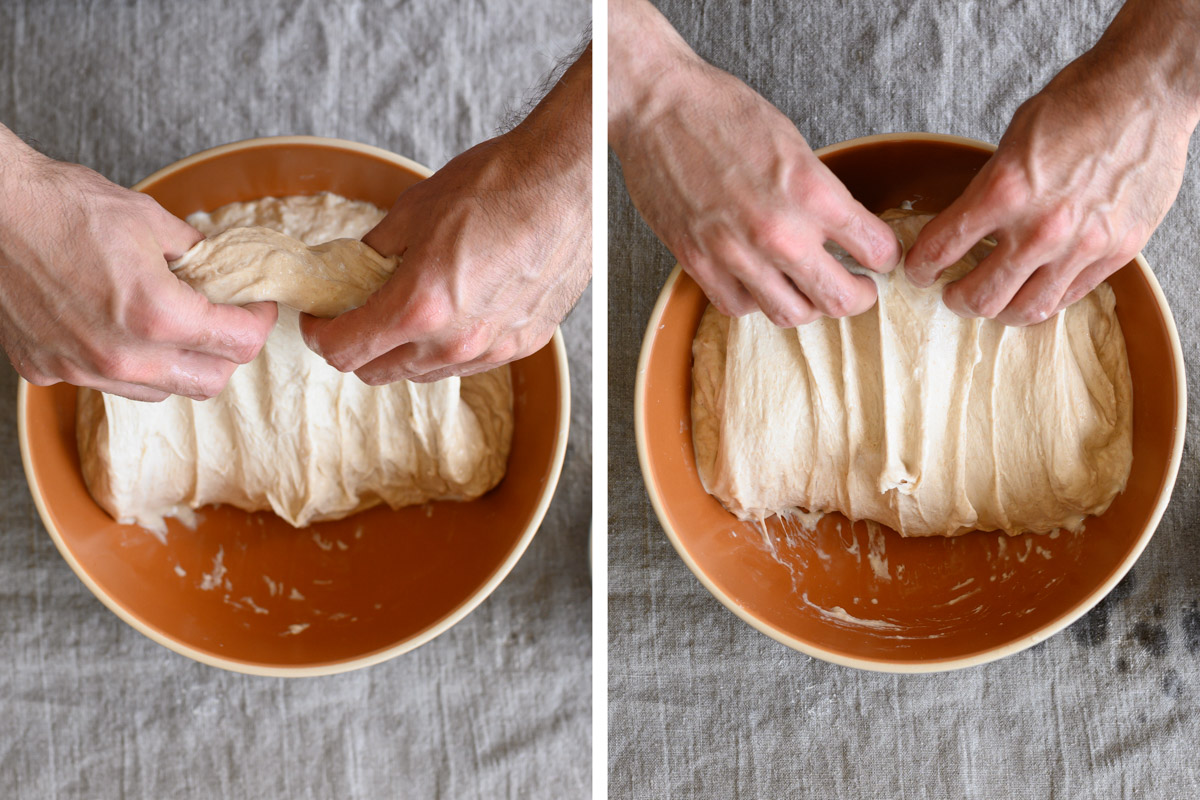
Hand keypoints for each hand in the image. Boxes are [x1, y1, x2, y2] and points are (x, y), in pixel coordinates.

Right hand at [0, 131, 277, 400]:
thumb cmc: (63, 206)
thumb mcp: (151, 220)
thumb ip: (196, 255)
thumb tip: (219, 270)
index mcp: (156, 314)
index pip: (239, 344)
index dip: (259, 322)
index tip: (258, 307)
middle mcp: (121, 354)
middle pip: (209, 382)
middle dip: (228, 353)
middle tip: (226, 322)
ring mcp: (81, 368)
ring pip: (160, 390)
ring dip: (179, 364)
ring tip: (174, 326)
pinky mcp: (47, 370)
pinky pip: (108, 382)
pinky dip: (127, 364)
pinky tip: (120, 329)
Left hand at [301, 48, 590, 383]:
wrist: (566, 180)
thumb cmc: (496, 185)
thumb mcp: (414, 209)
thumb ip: (376, 252)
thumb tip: (355, 271)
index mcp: (419, 307)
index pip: (345, 351)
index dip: (320, 336)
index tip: (320, 320)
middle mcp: (456, 342)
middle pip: (379, 372)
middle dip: (357, 346)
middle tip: (354, 315)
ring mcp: (493, 349)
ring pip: (424, 373)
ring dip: (403, 350)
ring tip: (406, 310)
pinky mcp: (524, 344)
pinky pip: (470, 363)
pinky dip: (448, 346)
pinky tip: (452, 311)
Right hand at [608, 0, 900, 326]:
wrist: (657, 108)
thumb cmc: (721, 113)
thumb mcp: (793, 144)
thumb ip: (820, 193)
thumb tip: (843, 228)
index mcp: (811, 191)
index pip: (875, 248)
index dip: (885, 255)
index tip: (880, 255)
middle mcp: (778, 231)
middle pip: (841, 298)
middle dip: (860, 296)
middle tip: (861, 288)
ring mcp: (735, 253)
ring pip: (792, 314)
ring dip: (811, 305)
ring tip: (811, 290)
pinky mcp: (698, 263)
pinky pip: (740, 307)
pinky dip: (758, 301)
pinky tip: (762, 283)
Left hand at [906, 0, 1199, 325]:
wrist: (1147, 91)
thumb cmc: (1078, 105)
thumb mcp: (1011, 142)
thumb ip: (988, 191)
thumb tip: (966, 226)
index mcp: (1004, 191)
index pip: (942, 248)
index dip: (921, 266)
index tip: (920, 270)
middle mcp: (1042, 227)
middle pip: (981, 297)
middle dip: (956, 299)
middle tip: (951, 293)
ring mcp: (1083, 245)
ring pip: (1025, 310)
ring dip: (998, 311)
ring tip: (990, 300)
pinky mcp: (1117, 251)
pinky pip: (1069, 296)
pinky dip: (1043, 299)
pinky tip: (1031, 290)